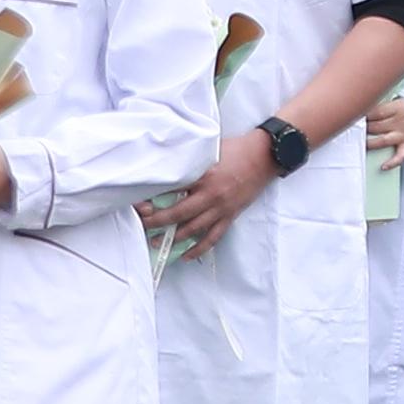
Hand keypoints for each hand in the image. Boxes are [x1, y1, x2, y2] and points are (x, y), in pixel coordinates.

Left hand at [140, 133, 272, 248]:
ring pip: (193, 228)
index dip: (153, 197)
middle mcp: (211, 195)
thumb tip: (169, 163)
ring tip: (155, 242)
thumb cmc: (237, 148)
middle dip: (156, 221)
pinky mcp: (230, 215)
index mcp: (203, 176)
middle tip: (142, 225)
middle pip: (177, 213)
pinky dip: (199, 248)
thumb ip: (191, 159)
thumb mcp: (210, 149)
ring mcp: (221, 208)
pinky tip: (186, 255)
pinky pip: (213, 237)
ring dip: (173, 238)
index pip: (172, 189)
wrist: (266, 155)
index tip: (137, 203)